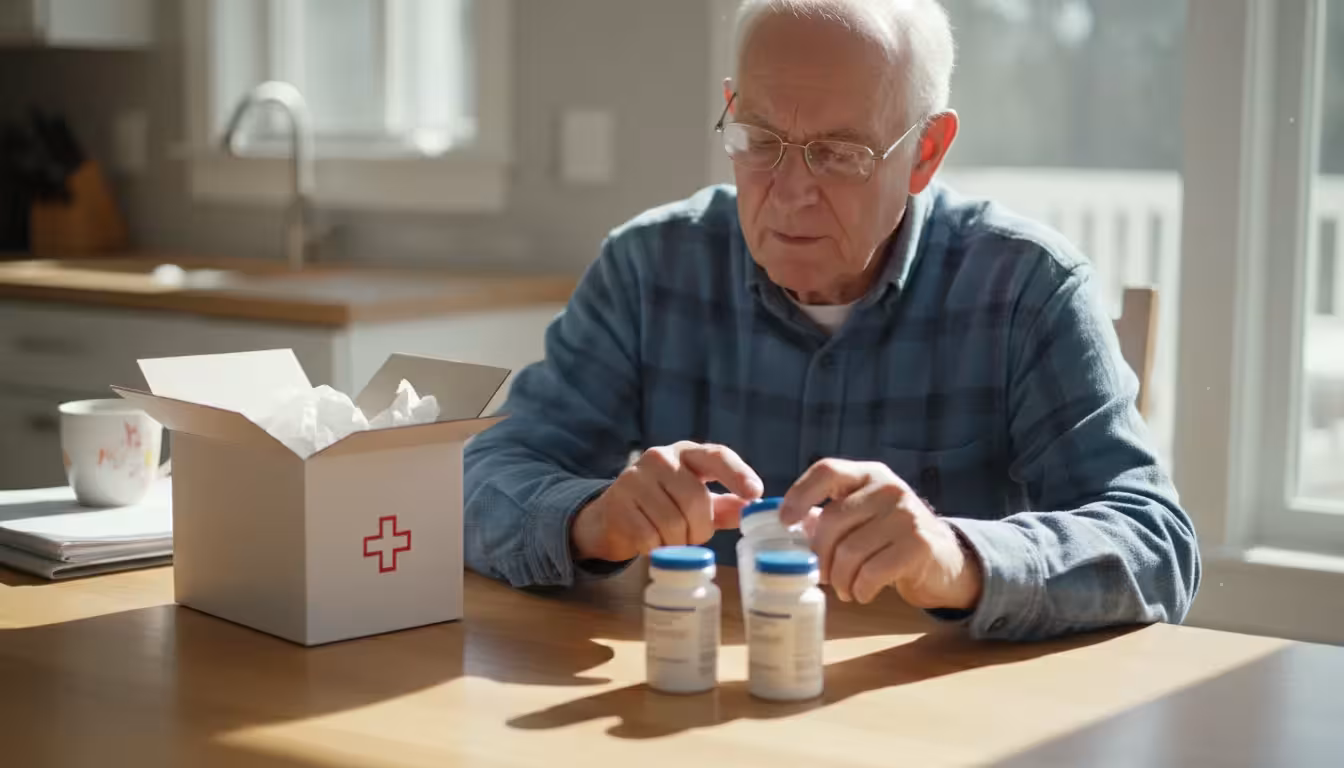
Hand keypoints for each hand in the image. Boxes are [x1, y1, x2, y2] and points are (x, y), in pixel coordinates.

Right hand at [571, 441, 763, 562]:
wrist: (610, 517)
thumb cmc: (662, 506)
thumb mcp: (695, 501)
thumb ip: (724, 505)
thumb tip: (751, 508)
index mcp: (686, 452)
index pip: (717, 456)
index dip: (738, 474)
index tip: (755, 493)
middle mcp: (660, 458)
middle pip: (696, 500)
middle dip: (700, 529)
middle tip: (692, 537)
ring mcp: (635, 478)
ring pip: (674, 523)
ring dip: (678, 542)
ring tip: (670, 539)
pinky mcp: (618, 504)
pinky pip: (651, 538)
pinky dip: (656, 549)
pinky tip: (650, 542)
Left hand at [779, 459, 981, 610]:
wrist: (943, 559)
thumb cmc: (889, 538)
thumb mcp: (860, 518)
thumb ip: (825, 517)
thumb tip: (783, 527)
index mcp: (867, 474)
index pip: (827, 471)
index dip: (800, 494)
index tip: (784, 522)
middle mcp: (888, 488)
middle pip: (832, 521)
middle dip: (819, 556)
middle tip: (822, 576)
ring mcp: (907, 514)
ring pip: (850, 552)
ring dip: (840, 579)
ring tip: (844, 588)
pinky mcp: (919, 544)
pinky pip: (872, 572)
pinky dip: (860, 589)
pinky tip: (862, 593)